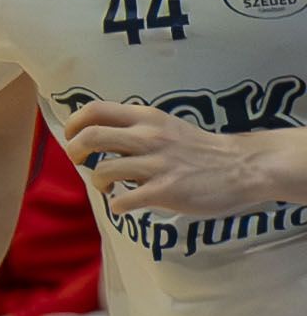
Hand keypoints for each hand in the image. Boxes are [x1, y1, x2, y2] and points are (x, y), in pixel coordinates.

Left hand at [66, 100, 292, 226]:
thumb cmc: (199, 149)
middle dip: (74, 152)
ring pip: (103, 170)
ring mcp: (158, 165)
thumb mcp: (166, 126)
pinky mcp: (166, 191)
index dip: (73, 124)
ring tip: (109, 186)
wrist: (243, 167)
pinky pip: (124, 200)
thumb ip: (135, 128)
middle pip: (90, 137)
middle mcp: (149, 137)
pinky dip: (117, 205)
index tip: (71, 137)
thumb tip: (95, 135)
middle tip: (80, 161)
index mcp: (147, 118)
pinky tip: (125, 204)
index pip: (94, 110)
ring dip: (97, 182)